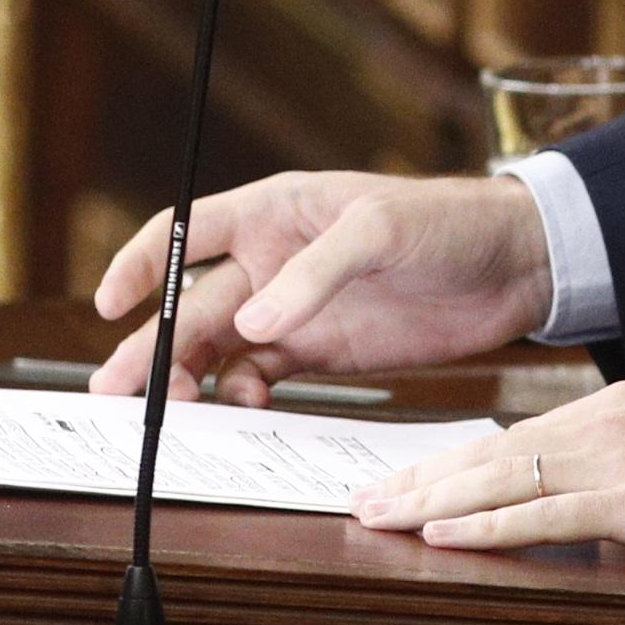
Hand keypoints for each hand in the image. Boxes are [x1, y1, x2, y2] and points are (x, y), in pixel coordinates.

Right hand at [88, 169, 552, 405]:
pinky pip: (262, 377)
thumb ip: (316, 276)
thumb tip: (253, 326)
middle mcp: (272, 261)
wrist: (515, 265)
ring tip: (174, 412)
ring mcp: (295, 310)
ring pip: (219, 349)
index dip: (141, 264)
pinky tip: (248, 409)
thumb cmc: (447, 221)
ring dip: (190, 379)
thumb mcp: (380, 230)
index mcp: (274, 211)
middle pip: (193, 305)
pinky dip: (244, 397)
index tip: (109, 303)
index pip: (186, 231)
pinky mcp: (322, 351)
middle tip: (117, 392)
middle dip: (151, 346)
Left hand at [351, 381, 624, 565]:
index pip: (506, 437)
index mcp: (605, 411)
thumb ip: (610, 472)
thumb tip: (565, 508)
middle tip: (360, 500)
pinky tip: (444, 535)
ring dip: (432, 503)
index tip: (399, 480)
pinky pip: (542, 514)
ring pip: (501, 479)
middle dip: (420, 480)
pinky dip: (486, 526)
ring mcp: (611, 460)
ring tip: (379, 517)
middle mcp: (598, 425)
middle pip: (488, 454)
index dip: (447, 462)